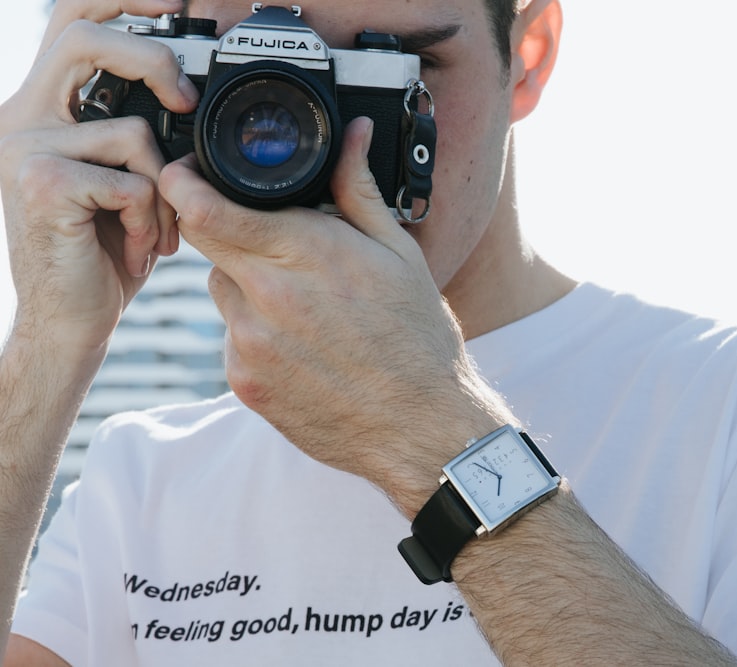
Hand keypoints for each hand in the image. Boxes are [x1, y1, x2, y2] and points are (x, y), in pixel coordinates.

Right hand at [0, 0, 197, 356]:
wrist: (72, 320)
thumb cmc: (105, 252)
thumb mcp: (126, 182)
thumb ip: (139, 137)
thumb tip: (186, 102)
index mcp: (43, 111)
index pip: (72, 25)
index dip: (121, 0)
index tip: (175, 2)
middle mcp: (21, 119)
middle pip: (85, 40)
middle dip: (151, 60)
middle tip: (184, 100)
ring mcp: (22, 148)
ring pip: (131, 133)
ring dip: (164, 192)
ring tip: (153, 231)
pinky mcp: (38, 183)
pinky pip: (131, 181)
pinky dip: (149, 220)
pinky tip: (134, 247)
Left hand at [160, 117, 509, 509]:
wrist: (419, 427)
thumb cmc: (418, 338)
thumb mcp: (399, 253)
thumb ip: (358, 189)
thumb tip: (352, 134)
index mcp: (307, 253)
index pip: (203, 206)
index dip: (184, 183)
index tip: (189, 175)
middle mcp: (267, 297)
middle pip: (202, 239)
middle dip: (222, 225)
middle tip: (264, 236)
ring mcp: (250, 345)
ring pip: (219, 288)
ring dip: (246, 281)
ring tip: (302, 301)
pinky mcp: (243, 383)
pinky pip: (230, 337)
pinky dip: (255, 329)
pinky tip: (301, 343)